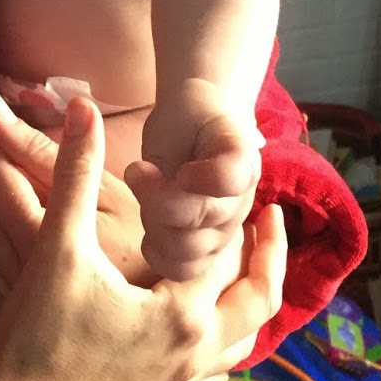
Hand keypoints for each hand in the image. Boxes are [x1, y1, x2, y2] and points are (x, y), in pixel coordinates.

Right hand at [0, 94, 285, 380]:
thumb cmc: (37, 333)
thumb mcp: (59, 245)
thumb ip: (76, 173)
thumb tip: (82, 107)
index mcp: (181, 313)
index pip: (230, 257)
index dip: (242, 221)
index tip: (255, 190)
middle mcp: (193, 354)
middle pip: (256, 304)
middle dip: (269, 261)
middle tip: (271, 222)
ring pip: (240, 345)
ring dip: (248, 305)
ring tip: (245, 271)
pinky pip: (211, 373)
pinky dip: (222, 343)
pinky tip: (205, 331)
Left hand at [128, 80, 262, 279]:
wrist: (197, 130)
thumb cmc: (189, 120)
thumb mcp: (186, 112)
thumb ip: (180, 139)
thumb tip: (176, 179)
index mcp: (242, 161)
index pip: (231, 177)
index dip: (204, 178)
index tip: (181, 168)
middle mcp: (239, 201)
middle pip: (199, 217)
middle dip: (158, 199)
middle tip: (138, 171)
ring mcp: (224, 232)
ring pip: (187, 249)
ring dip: (155, 225)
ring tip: (146, 198)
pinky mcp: (203, 252)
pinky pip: (182, 269)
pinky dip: (158, 253)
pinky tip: (149, 229)